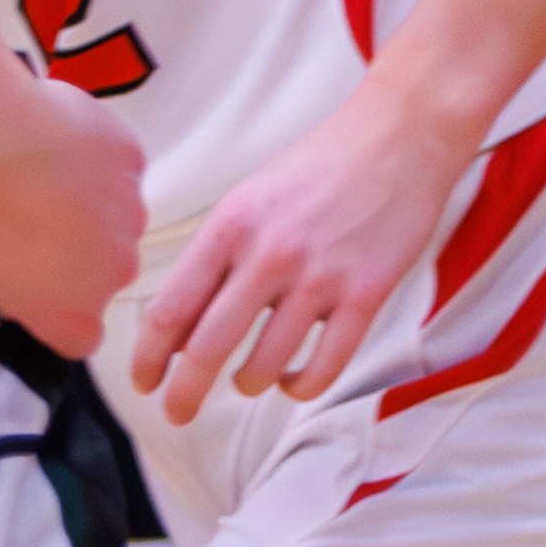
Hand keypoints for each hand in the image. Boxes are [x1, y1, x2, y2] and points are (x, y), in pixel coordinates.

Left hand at [0, 79, 148, 361]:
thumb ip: (12, 297)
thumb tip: (23, 290)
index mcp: (74, 317)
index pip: (78, 335)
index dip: (56, 312)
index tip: (34, 287)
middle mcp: (117, 273)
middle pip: (104, 274)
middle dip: (78, 256)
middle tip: (34, 223)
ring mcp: (132, 213)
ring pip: (117, 219)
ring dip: (91, 207)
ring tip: (41, 178)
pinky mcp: (132, 159)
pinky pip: (118, 167)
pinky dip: (95, 160)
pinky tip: (56, 144)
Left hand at [130, 79, 477, 424]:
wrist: (402, 133)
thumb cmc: (322, 165)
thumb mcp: (249, 197)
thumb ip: (216, 255)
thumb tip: (179, 319)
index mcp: (230, 226)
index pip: (171, 307)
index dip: (148, 357)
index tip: (143, 382)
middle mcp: (268, 253)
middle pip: (207, 348)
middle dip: (184, 393)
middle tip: (177, 413)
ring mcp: (319, 276)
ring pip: (264, 367)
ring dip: (249, 386)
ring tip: (249, 382)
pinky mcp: (367, 293)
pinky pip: (324, 367)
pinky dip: (300, 386)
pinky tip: (293, 379)